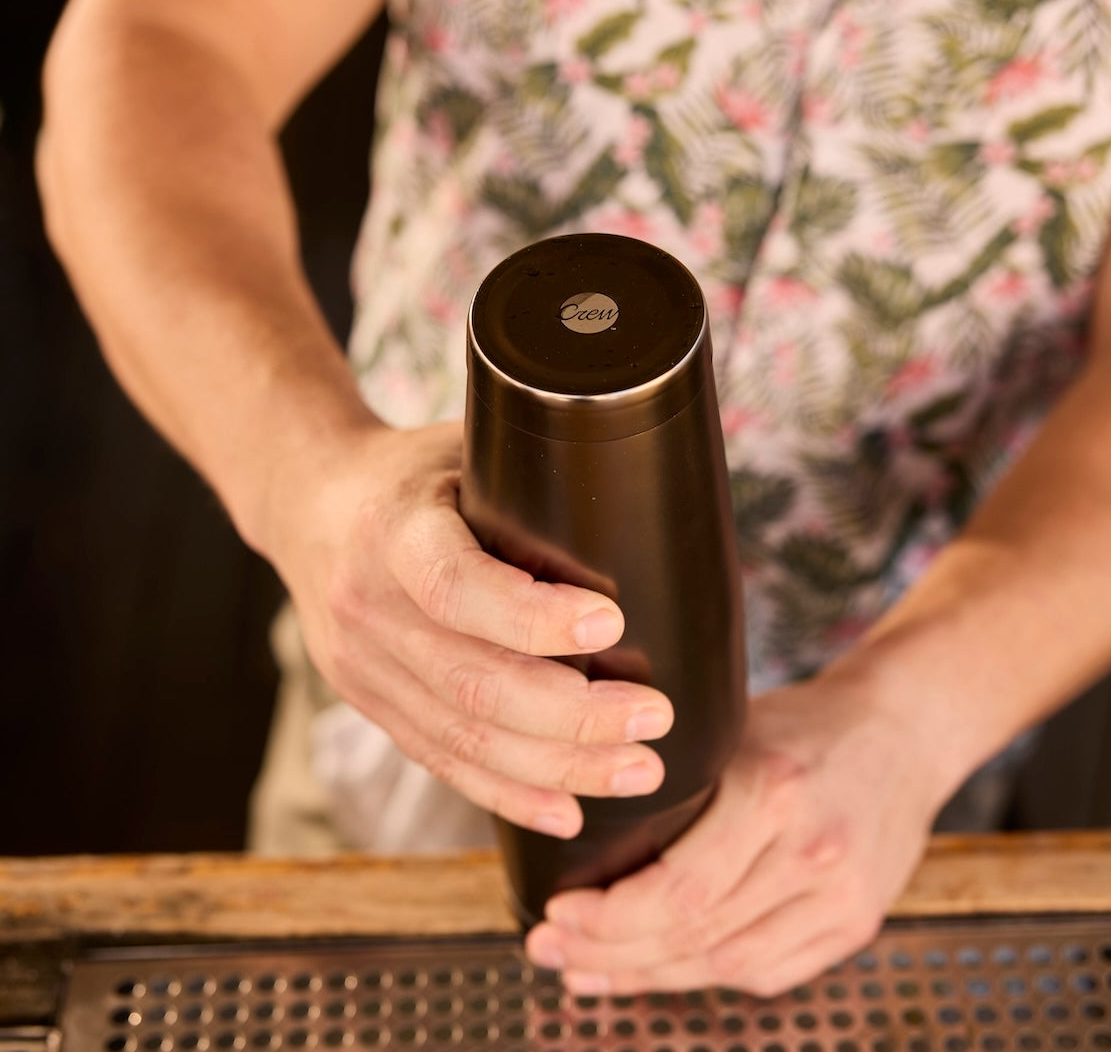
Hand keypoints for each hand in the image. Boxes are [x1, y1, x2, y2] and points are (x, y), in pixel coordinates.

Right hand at [262, 418, 673, 836]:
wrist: (308, 504)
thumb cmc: (413, 471)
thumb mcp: (463, 447)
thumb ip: (530, 477)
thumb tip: (643, 503)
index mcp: (391, 528)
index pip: (454, 585)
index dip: (532, 615)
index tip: (612, 622)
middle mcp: (366, 605)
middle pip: (470, 682)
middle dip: (572, 714)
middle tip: (654, 717)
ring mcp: (361, 666)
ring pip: (462, 737)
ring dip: (558, 764)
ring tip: (639, 769)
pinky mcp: (369, 702)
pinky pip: (439, 760)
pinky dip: (507, 792)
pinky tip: (567, 811)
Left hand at [524, 665, 950, 995]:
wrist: (905, 730)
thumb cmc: (806, 721)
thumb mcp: (733, 725)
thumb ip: (676, 783)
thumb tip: (582, 827)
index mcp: (771, 791)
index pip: (678, 889)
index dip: (608, 919)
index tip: (557, 914)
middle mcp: (812, 852)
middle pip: (693, 935)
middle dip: (609, 954)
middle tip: (551, 950)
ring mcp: (841, 897)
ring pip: (724, 965)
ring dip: (647, 976)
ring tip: (588, 971)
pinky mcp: (856, 924)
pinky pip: (766, 971)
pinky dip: (703, 977)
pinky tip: (656, 972)